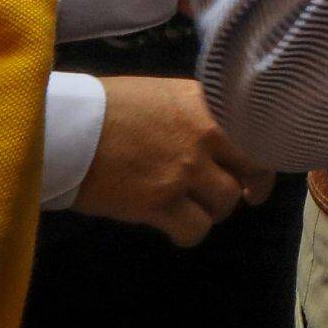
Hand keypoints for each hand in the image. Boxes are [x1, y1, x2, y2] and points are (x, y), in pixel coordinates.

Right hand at [74, 74, 270, 244]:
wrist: (65, 125)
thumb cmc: (108, 106)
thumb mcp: (164, 94)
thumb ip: (197, 113)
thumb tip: (217, 136)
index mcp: (207, 103)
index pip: (259, 133)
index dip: (262, 159)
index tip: (257, 175)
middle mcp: (205, 135)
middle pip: (253, 170)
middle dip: (250, 188)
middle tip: (244, 197)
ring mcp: (184, 170)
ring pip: (225, 204)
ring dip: (212, 209)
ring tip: (193, 207)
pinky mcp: (158, 202)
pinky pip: (195, 229)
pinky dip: (189, 233)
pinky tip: (176, 227)